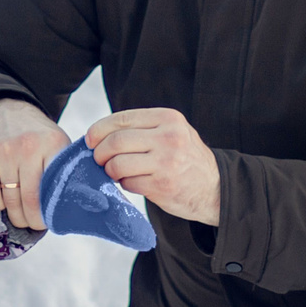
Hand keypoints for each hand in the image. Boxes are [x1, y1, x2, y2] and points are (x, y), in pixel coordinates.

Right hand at [0, 98, 69, 229]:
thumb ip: (66, 170)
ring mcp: (4, 151)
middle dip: (32, 220)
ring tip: (20, 218)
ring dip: (15, 216)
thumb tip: (79, 205)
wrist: (6, 111)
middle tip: (35, 224)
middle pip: (29, 199)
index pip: (53, 189)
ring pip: (9, 199)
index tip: (51, 220)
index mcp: (53, 145)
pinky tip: (4, 203)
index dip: (51, 211)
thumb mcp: (58, 144)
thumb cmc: (36, 135)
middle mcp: (28, 146)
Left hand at [86, 107, 221, 225]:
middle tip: (97, 160)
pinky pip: (128, 183)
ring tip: (116, 172)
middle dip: (99, 152)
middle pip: (115, 141)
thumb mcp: (172, 132)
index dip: (98, 130)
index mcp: (168, 118)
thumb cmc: (185, 158)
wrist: (216, 188)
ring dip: (110, 170)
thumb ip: (142, 128)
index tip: (89, 140)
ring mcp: (166, 162)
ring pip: (117, 164)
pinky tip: (134, 182)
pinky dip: (124, 184)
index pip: (121, 119)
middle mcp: (168, 137)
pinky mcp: (162, 185)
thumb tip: (98, 135)